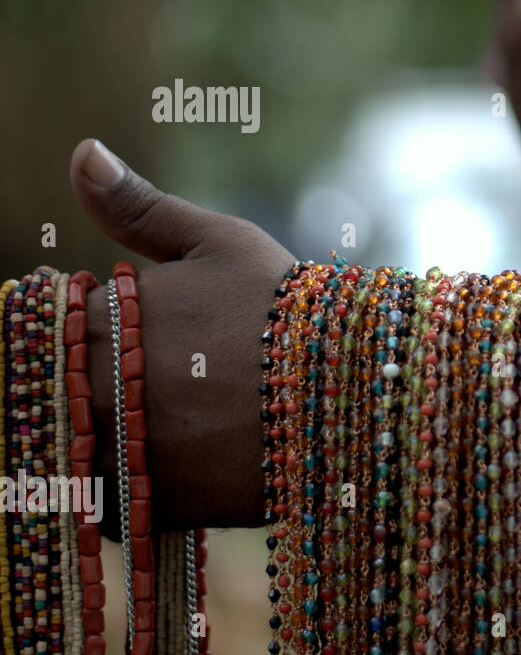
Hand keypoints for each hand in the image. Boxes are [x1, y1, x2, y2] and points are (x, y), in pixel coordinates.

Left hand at [69, 139, 295, 531]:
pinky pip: (102, 504)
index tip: (122, 333)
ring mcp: (115, 450)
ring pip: (69, 449)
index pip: (36, 329)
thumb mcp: (220, 244)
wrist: (351, 389)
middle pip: (50, 392)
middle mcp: (90, 387)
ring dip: (100, 438)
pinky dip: (126, 488)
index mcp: (95, 317)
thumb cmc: (287, 308)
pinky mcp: (145, 504)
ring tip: (170, 424)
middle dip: (90, 384)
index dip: (76, 330)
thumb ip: (138, 207)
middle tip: (161, 381)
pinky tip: (177, 463)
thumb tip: (81, 150)